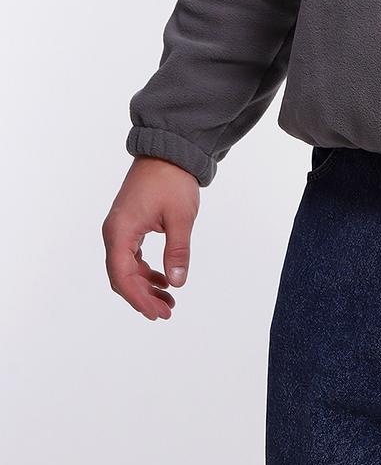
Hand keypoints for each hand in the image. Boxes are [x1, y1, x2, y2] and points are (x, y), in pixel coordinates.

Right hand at [102, 156, 199, 320]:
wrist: (168, 150)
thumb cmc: (172, 180)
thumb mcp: (181, 218)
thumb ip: (178, 251)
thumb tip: (176, 282)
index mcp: (121, 231)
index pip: (122, 276)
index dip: (138, 299)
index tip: (156, 313)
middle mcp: (114, 232)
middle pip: (121, 276)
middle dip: (142, 297)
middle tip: (165, 312)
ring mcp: (120, 229)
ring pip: (126, 268)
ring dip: (145, 286)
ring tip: (168, 300)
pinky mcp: (129, 225)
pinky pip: (131, 256)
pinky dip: (145, 271)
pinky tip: (163, 279)